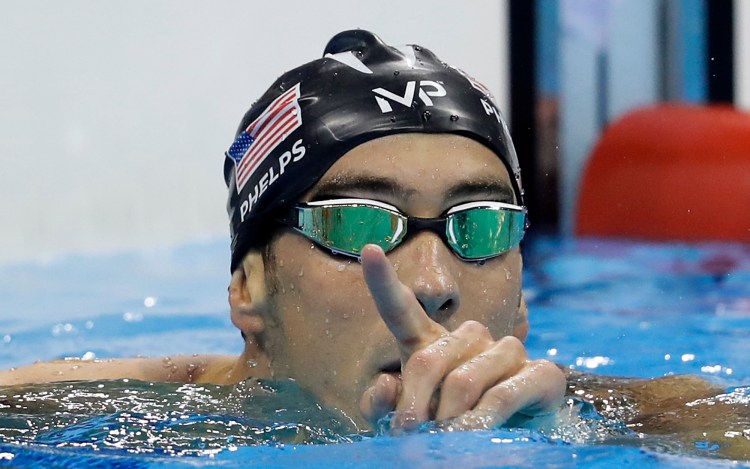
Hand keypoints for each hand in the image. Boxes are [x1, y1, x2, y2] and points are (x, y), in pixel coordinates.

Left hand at [358, 244, 565, 429]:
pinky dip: (482, 421)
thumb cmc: (447, 425)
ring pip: (463, 382)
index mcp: (429, 342)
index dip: (384, 280)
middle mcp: (469, 337)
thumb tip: (385, 386)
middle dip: (414, 405)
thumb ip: (382, 406)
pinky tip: (475, 433)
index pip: (401, 309)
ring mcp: (507, 351)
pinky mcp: (542, 374)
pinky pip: (503, 396)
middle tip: (408, 435)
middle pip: (428, 360)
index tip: (370, 251)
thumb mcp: (407, 419)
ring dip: (449, 421)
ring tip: (445, 439)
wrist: (505, 445)